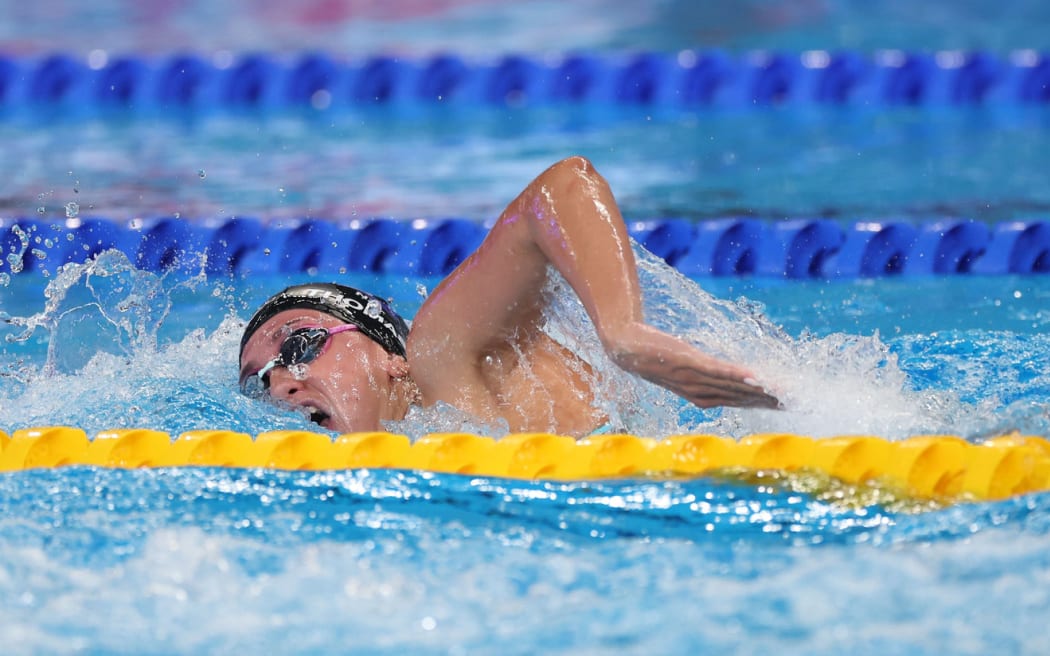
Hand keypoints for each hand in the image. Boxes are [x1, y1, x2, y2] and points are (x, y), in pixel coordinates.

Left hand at [602, 322, 779, 409]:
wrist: (625, 347)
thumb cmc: (655, 357)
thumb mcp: (683, 370)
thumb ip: (705, 375)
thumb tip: (727, 376)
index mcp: (701, 396)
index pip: (739, 402)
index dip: (763, 404)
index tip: (788, 406)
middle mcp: (700, 392)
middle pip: (741, 398)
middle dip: (769, 401)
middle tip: (795, 404)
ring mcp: (695, 379)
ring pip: (733, 387)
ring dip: (760, 391)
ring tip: (784, 393)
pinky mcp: (689, 363)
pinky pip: (718, 371)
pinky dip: (737, 375)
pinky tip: (756, 377)